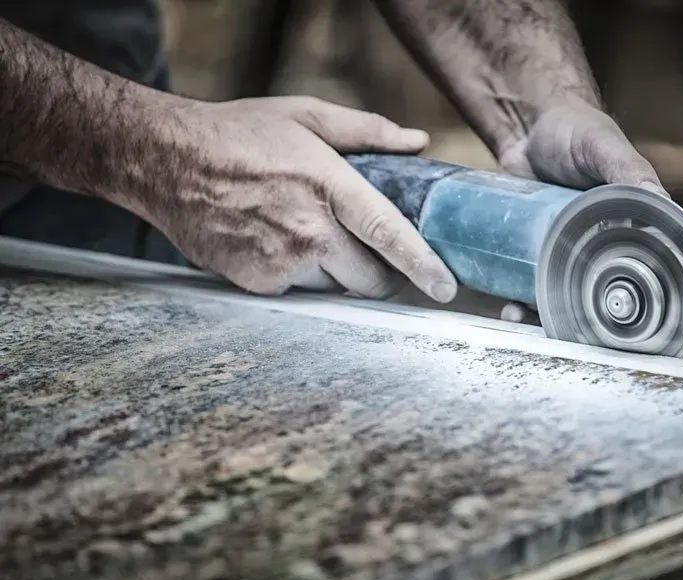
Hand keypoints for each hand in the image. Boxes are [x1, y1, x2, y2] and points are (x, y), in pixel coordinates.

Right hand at [147, 96, 457, 302]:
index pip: (388, 234)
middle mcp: (308, 231)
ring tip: (308, 234)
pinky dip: (300, 275)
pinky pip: (298, 291)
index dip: (422, 265)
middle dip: (382, 276)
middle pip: (370, 280)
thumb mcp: (305, 116)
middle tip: (376, 257)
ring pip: (335, 288)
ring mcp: (281, 262)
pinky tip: (278, 243)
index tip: (446, 288)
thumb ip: (367, 131)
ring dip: (336, 272)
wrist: (166, 161)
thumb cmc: (239, 134)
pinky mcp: (257, 283)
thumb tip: (416, 142)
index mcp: (327, 185)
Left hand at [494, 98, 664, 324]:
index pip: (647, 266)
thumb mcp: (603, 146)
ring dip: (551, 316)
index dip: (645, 297)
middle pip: (602, 291)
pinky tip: (511, 312)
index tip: (638, 326)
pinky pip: (532, 284)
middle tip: (578, 334)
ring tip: (532, 322)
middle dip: (593, 319)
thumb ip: (627, 170)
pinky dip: (522, 303)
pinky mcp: (536, 251)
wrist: (525, 126)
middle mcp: (603, 243)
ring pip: (565, 294)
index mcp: (632, 223)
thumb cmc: (574, 129)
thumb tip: (660, 202)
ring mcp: (567, 250)